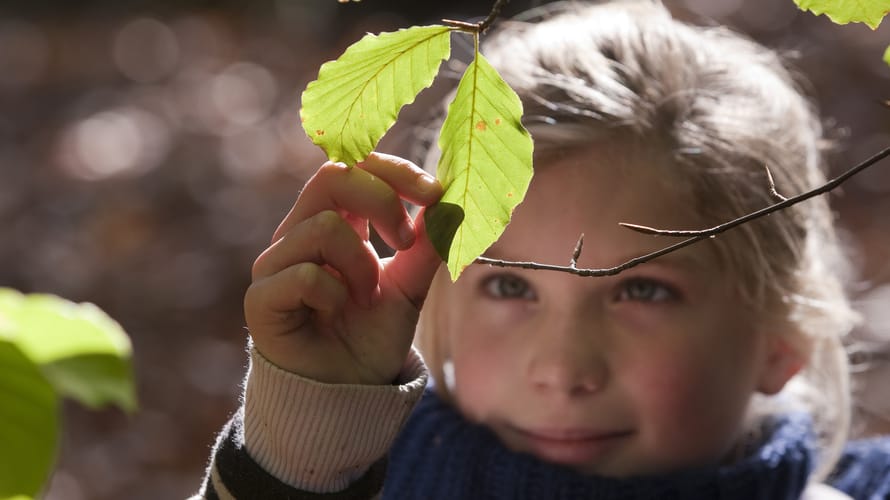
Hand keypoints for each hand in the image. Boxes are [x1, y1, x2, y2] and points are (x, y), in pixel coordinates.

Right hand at [245, 153, 443, 384]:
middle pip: (332, 176)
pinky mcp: (261, 297)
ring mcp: (276, 264)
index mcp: (334, 223)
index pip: (353, 167)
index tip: (434, 193)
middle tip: (406, 241)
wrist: (346, 393)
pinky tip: (335, 312)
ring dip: (362, 265)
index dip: (393, 170)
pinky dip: (334, 294)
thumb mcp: (410, 287)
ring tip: (366, 297)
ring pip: (324, 227)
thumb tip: (450, 202)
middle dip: (382, 201)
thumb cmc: (372, 336)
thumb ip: (426, 247)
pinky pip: (304, 274)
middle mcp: (300, 234)